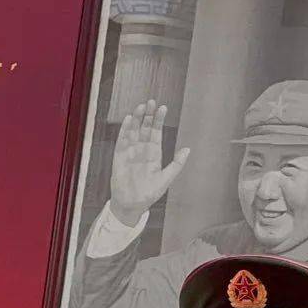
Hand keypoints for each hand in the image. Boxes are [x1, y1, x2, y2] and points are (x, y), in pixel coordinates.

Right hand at [110, 101, 189, 228]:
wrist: (132, 205)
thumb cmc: (148, 194)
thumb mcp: (166, 179)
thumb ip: (177, 164)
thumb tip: (188, 149)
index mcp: (154, 153)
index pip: (156, 132)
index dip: (159, 120)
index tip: (163, 108)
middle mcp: (142, 150)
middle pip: (145, 128)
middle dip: (149, 115)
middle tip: (152, 102)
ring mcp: (130, 152)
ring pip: (134, 131)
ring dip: (137, 119)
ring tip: (142, 107)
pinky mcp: (119, 157)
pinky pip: (122, 140)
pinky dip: (125, 130)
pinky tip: (129, 119)